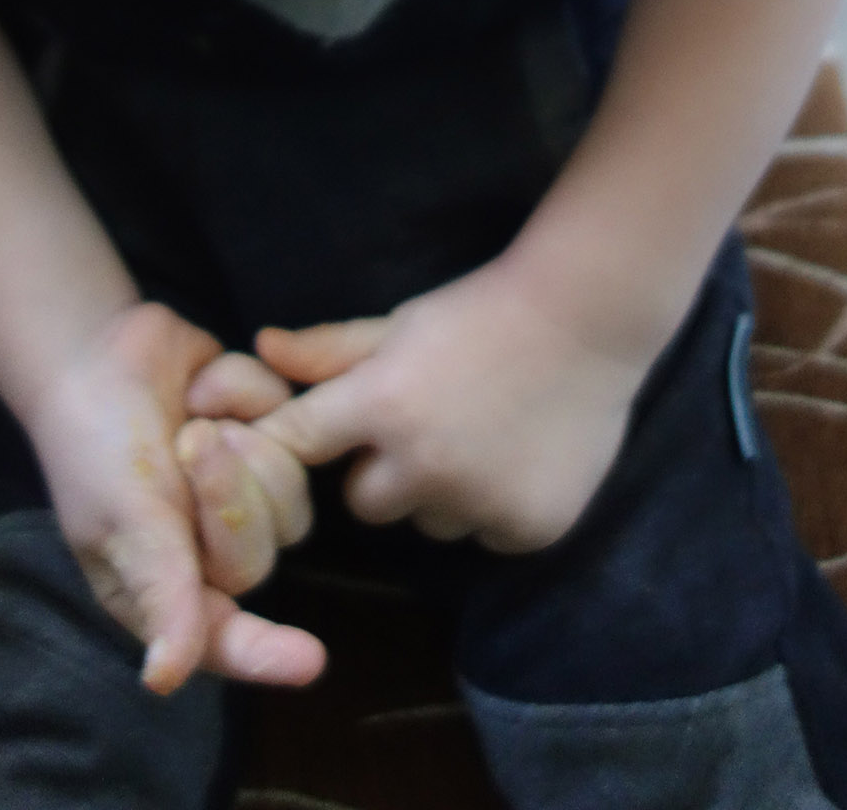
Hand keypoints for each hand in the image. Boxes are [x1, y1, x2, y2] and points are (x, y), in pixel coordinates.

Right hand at [25, 303, 325, 694]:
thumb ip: (160, 590)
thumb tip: (164, 680)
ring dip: (243, 441)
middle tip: (191, 442)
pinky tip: (203, 384)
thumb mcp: (123, 518)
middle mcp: (208, 548)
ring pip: (290, 489)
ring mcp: (240, 488)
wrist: (96, 348)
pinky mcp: (263, 429)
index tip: (310, 661)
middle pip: (263, 551)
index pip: (222, 640)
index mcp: (166, 587)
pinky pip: (289, 420)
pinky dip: (243, 392)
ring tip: (196, 417)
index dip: (265, 655)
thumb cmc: (93, 444)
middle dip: (228, 491)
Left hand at [253, 255, 651, 553]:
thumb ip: (328, 350)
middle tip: (423, 426)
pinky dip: (495, 508)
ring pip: (430, 523)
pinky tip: (519, 456)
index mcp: (382, 404)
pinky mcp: (527, 529)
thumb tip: (259, 350)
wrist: (587, 319)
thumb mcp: (399, 322)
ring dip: (442, 492)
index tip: (304, 441)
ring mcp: (479, 503)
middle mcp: (424, 463)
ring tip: (480, 435)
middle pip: (364, 504)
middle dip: (381, 472)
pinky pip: (486, 535)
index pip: (300, 443)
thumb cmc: (480, 310)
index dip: (293, 443)